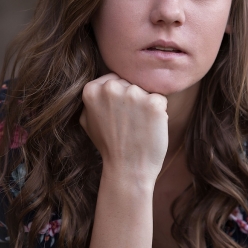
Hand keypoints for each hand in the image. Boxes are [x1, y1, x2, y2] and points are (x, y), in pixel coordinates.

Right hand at [79, 73, 168, 190]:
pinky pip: (160, 99)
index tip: (118, 116)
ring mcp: (133, 94)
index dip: (120, 98)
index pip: (115, 79)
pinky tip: (149, 128)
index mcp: (92, 89)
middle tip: (128, 123)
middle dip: (133, 99)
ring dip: (146, 105)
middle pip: (131, 83)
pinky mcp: (153, 103)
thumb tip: (98, 84)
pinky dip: (159, 113)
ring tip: (139, 126)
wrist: (127, 169)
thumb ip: (91, 99)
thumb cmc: (109, 146)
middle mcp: (111, 87)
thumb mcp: (87, 121)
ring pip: (146, 90)